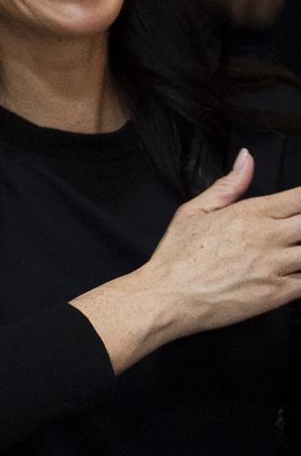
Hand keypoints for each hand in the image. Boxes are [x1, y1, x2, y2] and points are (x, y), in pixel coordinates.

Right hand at [73, 150, 300, 373]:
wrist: (168, 296)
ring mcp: (273, 266)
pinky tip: (292, 270)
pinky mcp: (276, 294)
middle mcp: (265, 238)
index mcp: (248, 214)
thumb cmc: (177, 256)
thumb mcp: (193, 210)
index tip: (299, 203)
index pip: (298, 198)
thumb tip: (246, 159)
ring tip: (292, 248)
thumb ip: (228, 185)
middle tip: (295, 230)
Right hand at [209, 0, 294, 28]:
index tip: (251, 21)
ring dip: (228, 16)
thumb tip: (262, 6)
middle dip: (245, 22)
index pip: (272, 11)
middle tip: (237, 21)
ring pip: (234, 13)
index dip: (260, 20)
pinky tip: (213, 0)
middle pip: (254, 17)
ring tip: (224, 14)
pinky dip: (214, 2)